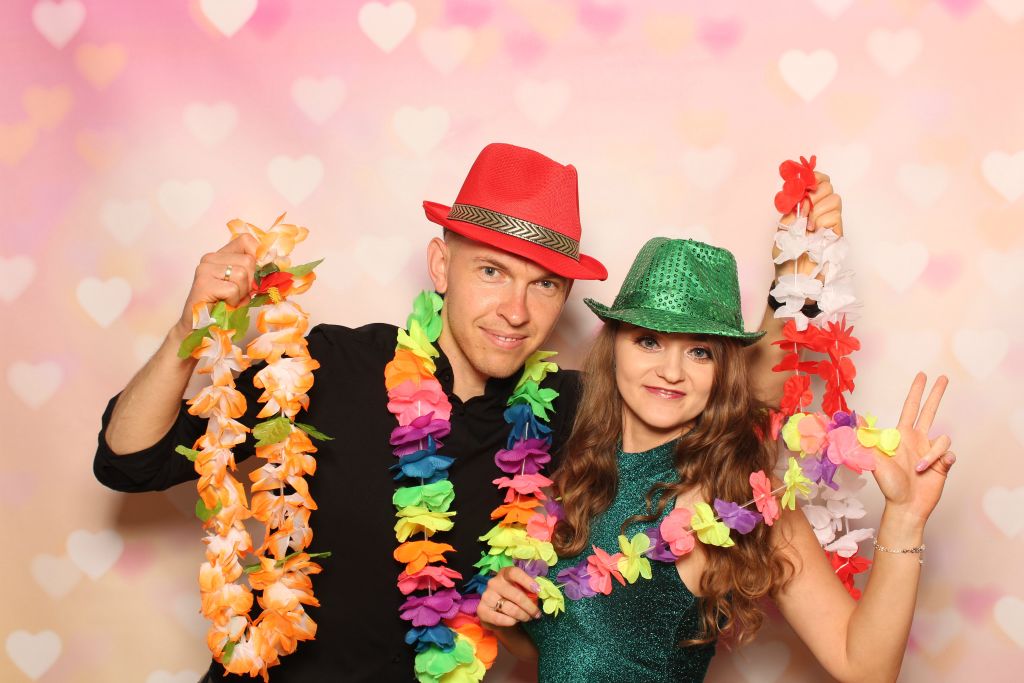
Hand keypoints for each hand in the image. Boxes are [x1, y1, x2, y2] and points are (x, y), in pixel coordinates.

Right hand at [172, 234, 258, 339]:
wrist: (201, 326)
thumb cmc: (225, 306)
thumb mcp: (245, 286)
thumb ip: (257, 273)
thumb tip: (282, 262)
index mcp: (222, 254)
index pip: (246, 240)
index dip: (260, 255)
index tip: (262, 273)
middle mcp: (211, 257)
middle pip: (248, 260)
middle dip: (250, 282)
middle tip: (238, 294)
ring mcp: (205, 269)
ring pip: (241, 274)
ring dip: (242, 293)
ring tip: (230, 300)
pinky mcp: (203, 283)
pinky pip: (233, 289)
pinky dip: (233, 301)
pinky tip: (224, 304)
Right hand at [477, 567, 541, 628]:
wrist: (496, 614)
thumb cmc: (512, 599)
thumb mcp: (520, 590)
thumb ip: (529, 589)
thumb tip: (542, 593)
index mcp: (504, 574)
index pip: (515, 573)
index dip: (527, 581)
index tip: (538, 591)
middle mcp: (493, 582)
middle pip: (516, 595)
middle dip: (530, 607)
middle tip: (537, 614)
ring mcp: (486, 596)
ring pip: (510, 608)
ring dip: (523, 616)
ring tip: (527, 618)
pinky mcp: (482, 610)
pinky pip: (500, 619)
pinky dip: (511, 622)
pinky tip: (515, 621)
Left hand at [773, 171, 843, 279]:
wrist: (792, 276)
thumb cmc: (786, 255)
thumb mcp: (782, 228)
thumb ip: (791, 211)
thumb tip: (801, 196)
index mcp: (806, 206)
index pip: (818, 182)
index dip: (813, 177)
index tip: (804, 183)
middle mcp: (820, 211)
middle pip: (828, 186)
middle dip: (814, 193)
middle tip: (804, 209)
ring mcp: (830, 221)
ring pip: (834, 199)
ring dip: (818, 209)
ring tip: (808, 225)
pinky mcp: (836, 233)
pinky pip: (835, 215)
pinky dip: (822, 220)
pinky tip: (813, 231)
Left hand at [871, 373, 954, 526]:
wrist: (905, 506)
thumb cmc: (888, 484)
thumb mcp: (873, 459)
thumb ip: (864, 438)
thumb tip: (853, 419)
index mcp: (902, 435)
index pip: (911, 407)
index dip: (916, 391)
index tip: (922, 375)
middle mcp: (918, 439)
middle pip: (930, 411)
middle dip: (936, 394)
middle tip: (944, 377)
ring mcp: (931, 450)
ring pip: (942, 438)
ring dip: (931, 454)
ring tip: (919, 468)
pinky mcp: (943, 463)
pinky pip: (949, 454)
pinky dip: (940, 461)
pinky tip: (933, 470)